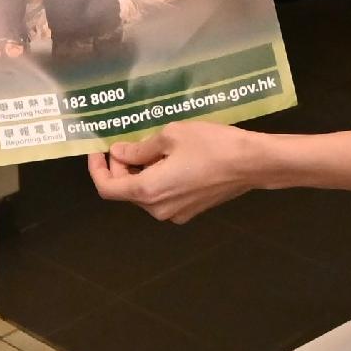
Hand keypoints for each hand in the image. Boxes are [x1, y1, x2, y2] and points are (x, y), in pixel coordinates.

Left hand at [87, 122, 257, 222]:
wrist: (252, 163)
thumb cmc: (211, 146)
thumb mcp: (171, 136)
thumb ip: (139, 149)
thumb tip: (119, 153)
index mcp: (148, 191)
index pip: (107, 188)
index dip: (97, 169)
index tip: (99, 150)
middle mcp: (158, 209)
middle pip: (126, 191)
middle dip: (121, 168)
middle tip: (130, 142)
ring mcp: (175, 214)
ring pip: (145, 194)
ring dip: (140, 173)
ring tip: (153, 148)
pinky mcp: (190, 211)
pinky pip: (163, 197)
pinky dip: (157, 180)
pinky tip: (171, 161)